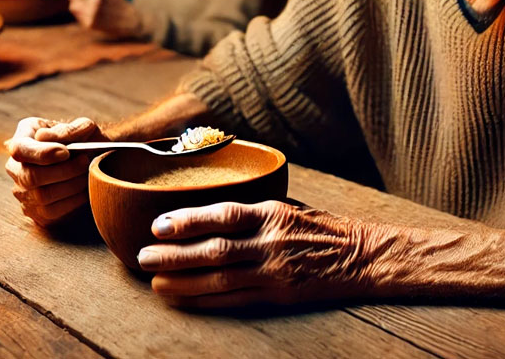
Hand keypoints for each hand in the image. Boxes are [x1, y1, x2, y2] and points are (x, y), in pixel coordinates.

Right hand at [5, 116, 106, 226]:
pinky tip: (85, 190)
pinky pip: (51, 212)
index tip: (66, 153)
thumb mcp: (82, 127)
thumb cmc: (85, 141)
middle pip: (30, 177)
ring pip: (42, 196)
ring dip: (71, 186)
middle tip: (85, 162)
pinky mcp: (34, 212)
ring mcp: (22, 192)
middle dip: (63, 171)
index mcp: (23, 137)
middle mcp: (15, 166)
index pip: (19, 149)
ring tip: (87, 174)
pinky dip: (72, 202)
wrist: (93, 161)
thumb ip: (67, 129)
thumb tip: (44, 138)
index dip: (41, 154)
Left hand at [69, 0, 142, 37]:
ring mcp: (93, 10)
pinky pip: (78, 16)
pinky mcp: (91, 23)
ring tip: (89, 9)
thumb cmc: (115, 2)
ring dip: (78, 7)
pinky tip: (92, 16)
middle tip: (84, 0)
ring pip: (73, 5)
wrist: (129, 20)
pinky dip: (82, 16)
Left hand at [136, 200, 381, 307]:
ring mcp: (274, 272)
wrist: (360, 256)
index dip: (189, 220)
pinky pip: (235, 300)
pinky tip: (183, 299)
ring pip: (220, 279)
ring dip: (184, 281)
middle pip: (215, 250)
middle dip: (176, 254)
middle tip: (144, 256)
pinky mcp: (278, 295)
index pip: (224, 214)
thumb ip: (252, 206)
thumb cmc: (320, 226)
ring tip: (155, 282)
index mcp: (272, 212)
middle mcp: (271, 241)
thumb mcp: (288, 205)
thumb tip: (207, 205)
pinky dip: (205, 300)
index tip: (159, 224)